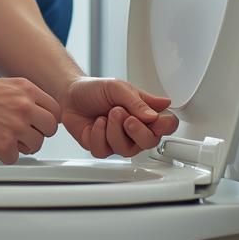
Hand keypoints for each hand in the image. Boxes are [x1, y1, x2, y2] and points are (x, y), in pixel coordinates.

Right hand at [0, 77, 61, 164]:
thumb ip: (25, 98)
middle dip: (38, 135)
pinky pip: (15, 158)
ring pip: (36, 146)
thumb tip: (40, 114)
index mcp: (26, 89)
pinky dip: (3, 155)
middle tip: (23, 135)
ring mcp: (15, 126)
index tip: (38, 125)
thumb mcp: (5, 86)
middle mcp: (24, 106)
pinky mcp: (2, 144)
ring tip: (3, 138)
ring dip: (21, 147)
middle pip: (50, 130)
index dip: (46, 121)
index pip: (55, 111)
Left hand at [61, 77, 178, 158]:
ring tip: (108, 114)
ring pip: (127, 150)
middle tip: (127, 118)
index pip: (167, 125)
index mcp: (145, 113)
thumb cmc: (96, 90)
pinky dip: (99, 135)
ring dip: (115, 131)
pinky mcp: (101, 148)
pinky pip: (105, 151)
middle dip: (139, 132)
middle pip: (150, 142)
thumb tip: (154, 116)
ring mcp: (119, 141)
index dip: (165, 125)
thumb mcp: (118, 88)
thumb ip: (138, 102)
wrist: (70, 95)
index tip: (155, 119)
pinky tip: (97, 123)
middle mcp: (135, 130)